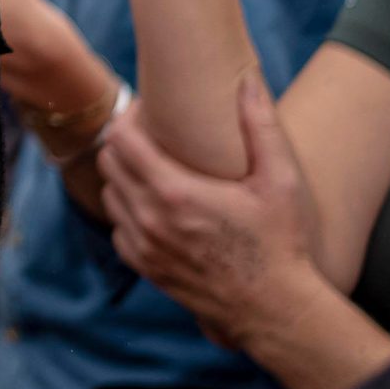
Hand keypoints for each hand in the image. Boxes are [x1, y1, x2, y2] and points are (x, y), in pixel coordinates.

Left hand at [97, 76, 318, 348]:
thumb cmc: (281, 244)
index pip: (121, 139)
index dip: (131, 117)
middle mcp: (149, 219)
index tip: (152, 111)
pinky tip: (155, 206)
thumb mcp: (280, 181)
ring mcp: (143, 246)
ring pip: (109, 194)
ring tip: (153, 168)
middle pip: (108, 162)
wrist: (274, 310)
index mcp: (175, 192)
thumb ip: (260, 125)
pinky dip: (127, 212)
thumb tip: (247, 79)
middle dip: (125, 142)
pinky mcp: (145, 267)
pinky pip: (117, 228)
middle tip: (152, 135)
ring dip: (124, 176)